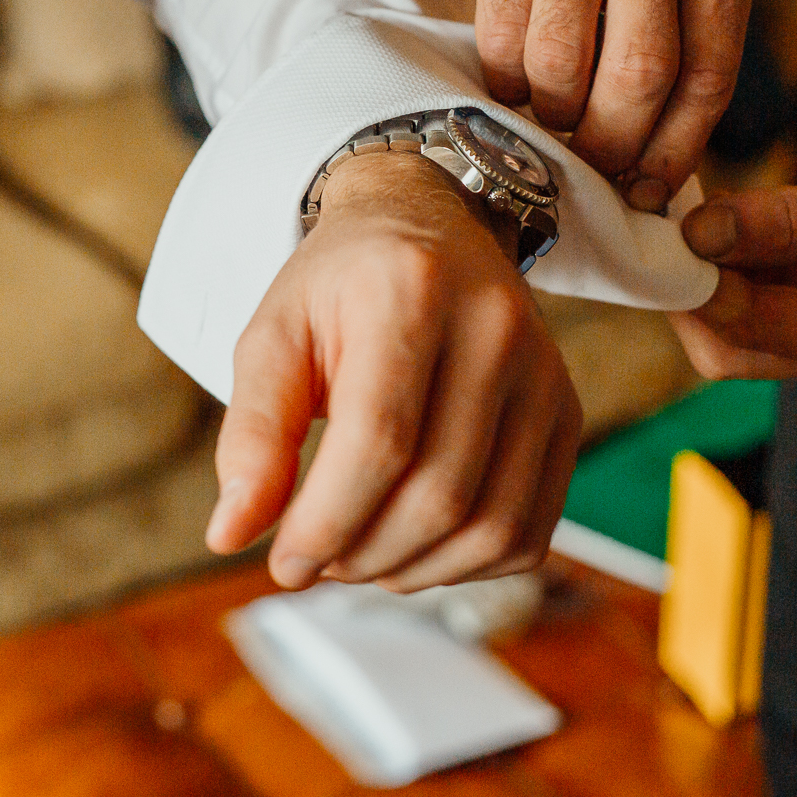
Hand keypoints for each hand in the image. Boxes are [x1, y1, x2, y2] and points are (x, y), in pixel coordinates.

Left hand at [205, 150, 581, 592]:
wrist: (427, 225)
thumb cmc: (342, 285)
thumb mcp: (275, 333)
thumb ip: (254, 431)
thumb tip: (231, 534)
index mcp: (412, 290)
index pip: (381, 440)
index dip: (327, 522)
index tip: (281, 562)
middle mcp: (495, 327)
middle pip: (440, 494)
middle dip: (363, 554)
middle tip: (313, 560)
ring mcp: (544, 373)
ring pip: (491, 526)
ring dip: (413, 571)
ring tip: (356, 557)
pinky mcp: (565, 413)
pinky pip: (527, 529)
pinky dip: (465, 566)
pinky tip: (412, 548)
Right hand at [456, 0, 752, 209]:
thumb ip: (688, 23)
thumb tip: (665, 155)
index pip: (708, 75)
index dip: (676, 150)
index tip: (649, 189)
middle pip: (637, 77)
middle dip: (609, 143)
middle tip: (590, 163)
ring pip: (561, 64)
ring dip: (550, 113)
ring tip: (548, 117)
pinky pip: (503, 31)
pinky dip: (506, 77)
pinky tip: (513, 79)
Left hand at [668, 118, 796, 381]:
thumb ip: (785, 223)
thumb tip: (695, 234)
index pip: (736, 334)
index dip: (683, 287)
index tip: (647, 232)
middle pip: (723, 343)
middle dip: (680, 288)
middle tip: (649, 219)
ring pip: (734, 314)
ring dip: (699, 268)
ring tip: (668, 207)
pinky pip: (759, 284)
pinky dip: (727, 252)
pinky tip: (705, 208)